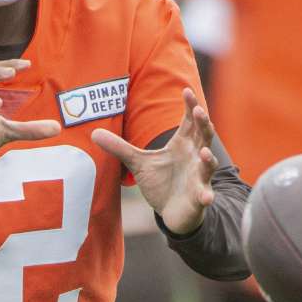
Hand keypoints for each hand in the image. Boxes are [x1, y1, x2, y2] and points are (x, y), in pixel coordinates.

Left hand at [91, 88, 217, 234]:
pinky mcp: (199, 197)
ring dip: (208, 158)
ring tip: (203, 152)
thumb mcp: (138, 163)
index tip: (186, 90)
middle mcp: (194, 157)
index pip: (189, 121)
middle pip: (204, 136)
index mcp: (182, 144)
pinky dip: (206, 196)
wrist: (172, 211)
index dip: (190, 106)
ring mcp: (199, 177)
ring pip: (208, 164)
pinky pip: (205, 195)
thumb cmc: (161, 182)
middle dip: (203, 124)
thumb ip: (119, 148)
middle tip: (198, 111)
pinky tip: (206, 197)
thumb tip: (93, 133)